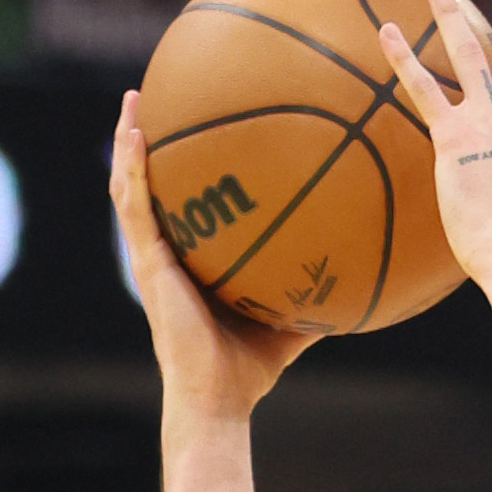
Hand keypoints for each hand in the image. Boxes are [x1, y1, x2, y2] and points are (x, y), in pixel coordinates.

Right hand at [110, 92, 314, 422]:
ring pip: (132, 186)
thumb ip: (318, 292)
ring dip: (129, 141)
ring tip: (135, 99)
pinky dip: (133, 170)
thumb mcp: (293, 317)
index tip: (197, 126)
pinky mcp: (149, 266)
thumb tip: (363, 271)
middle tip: (157, 95)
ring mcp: (153, 256)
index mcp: (194, 259)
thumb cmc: (252, 366)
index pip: (185, 202)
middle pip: (152, 183)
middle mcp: (168, 252)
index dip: (185, 166)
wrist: (221, 396)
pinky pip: (136, 209)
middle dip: (151, 139)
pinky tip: (136, 137)